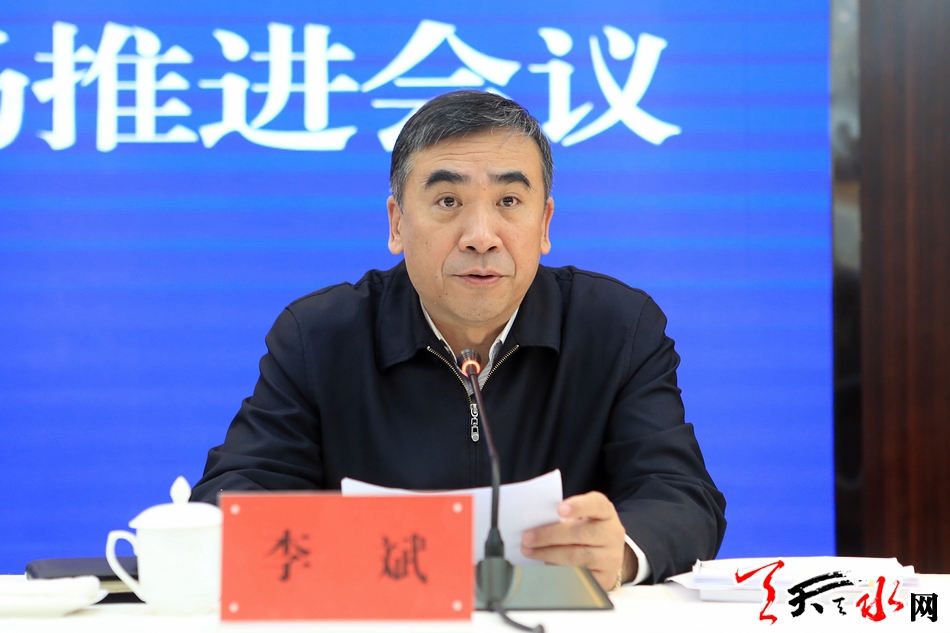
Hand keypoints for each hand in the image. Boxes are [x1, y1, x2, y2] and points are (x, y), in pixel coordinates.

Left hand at [520, 491, 635, 590]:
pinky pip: (578, 575)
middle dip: (550, 535)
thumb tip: (534, 521)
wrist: (608, 556)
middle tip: (527, 537)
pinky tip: (543, 566)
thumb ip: (563, 516)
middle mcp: (612, 533)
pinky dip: (558, 569)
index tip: (559, 510)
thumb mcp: (582, 518)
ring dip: (549, 554)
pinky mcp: (606, 577)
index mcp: (605, 512)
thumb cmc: (587, 531)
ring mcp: (611, 557)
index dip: (578, 506)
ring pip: (577, 556)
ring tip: (529, 551)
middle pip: (581, 533)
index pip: (596, 504)